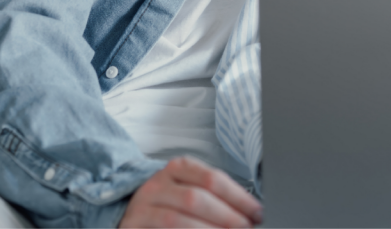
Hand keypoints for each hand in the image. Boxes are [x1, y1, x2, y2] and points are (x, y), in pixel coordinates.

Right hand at [120, 157, 262, 228]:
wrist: (136, 217)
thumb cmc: (172, 205)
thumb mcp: (192, 192)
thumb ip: (218, 199)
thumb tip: (251, 213)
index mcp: (178, 168)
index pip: (212, 179)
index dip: (239, 198)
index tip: (257, 213)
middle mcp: (158, 184)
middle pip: (196, 198)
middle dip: (226, 217)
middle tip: (246, 228)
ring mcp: (143, 206)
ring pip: (177, 219)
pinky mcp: (133, 226)